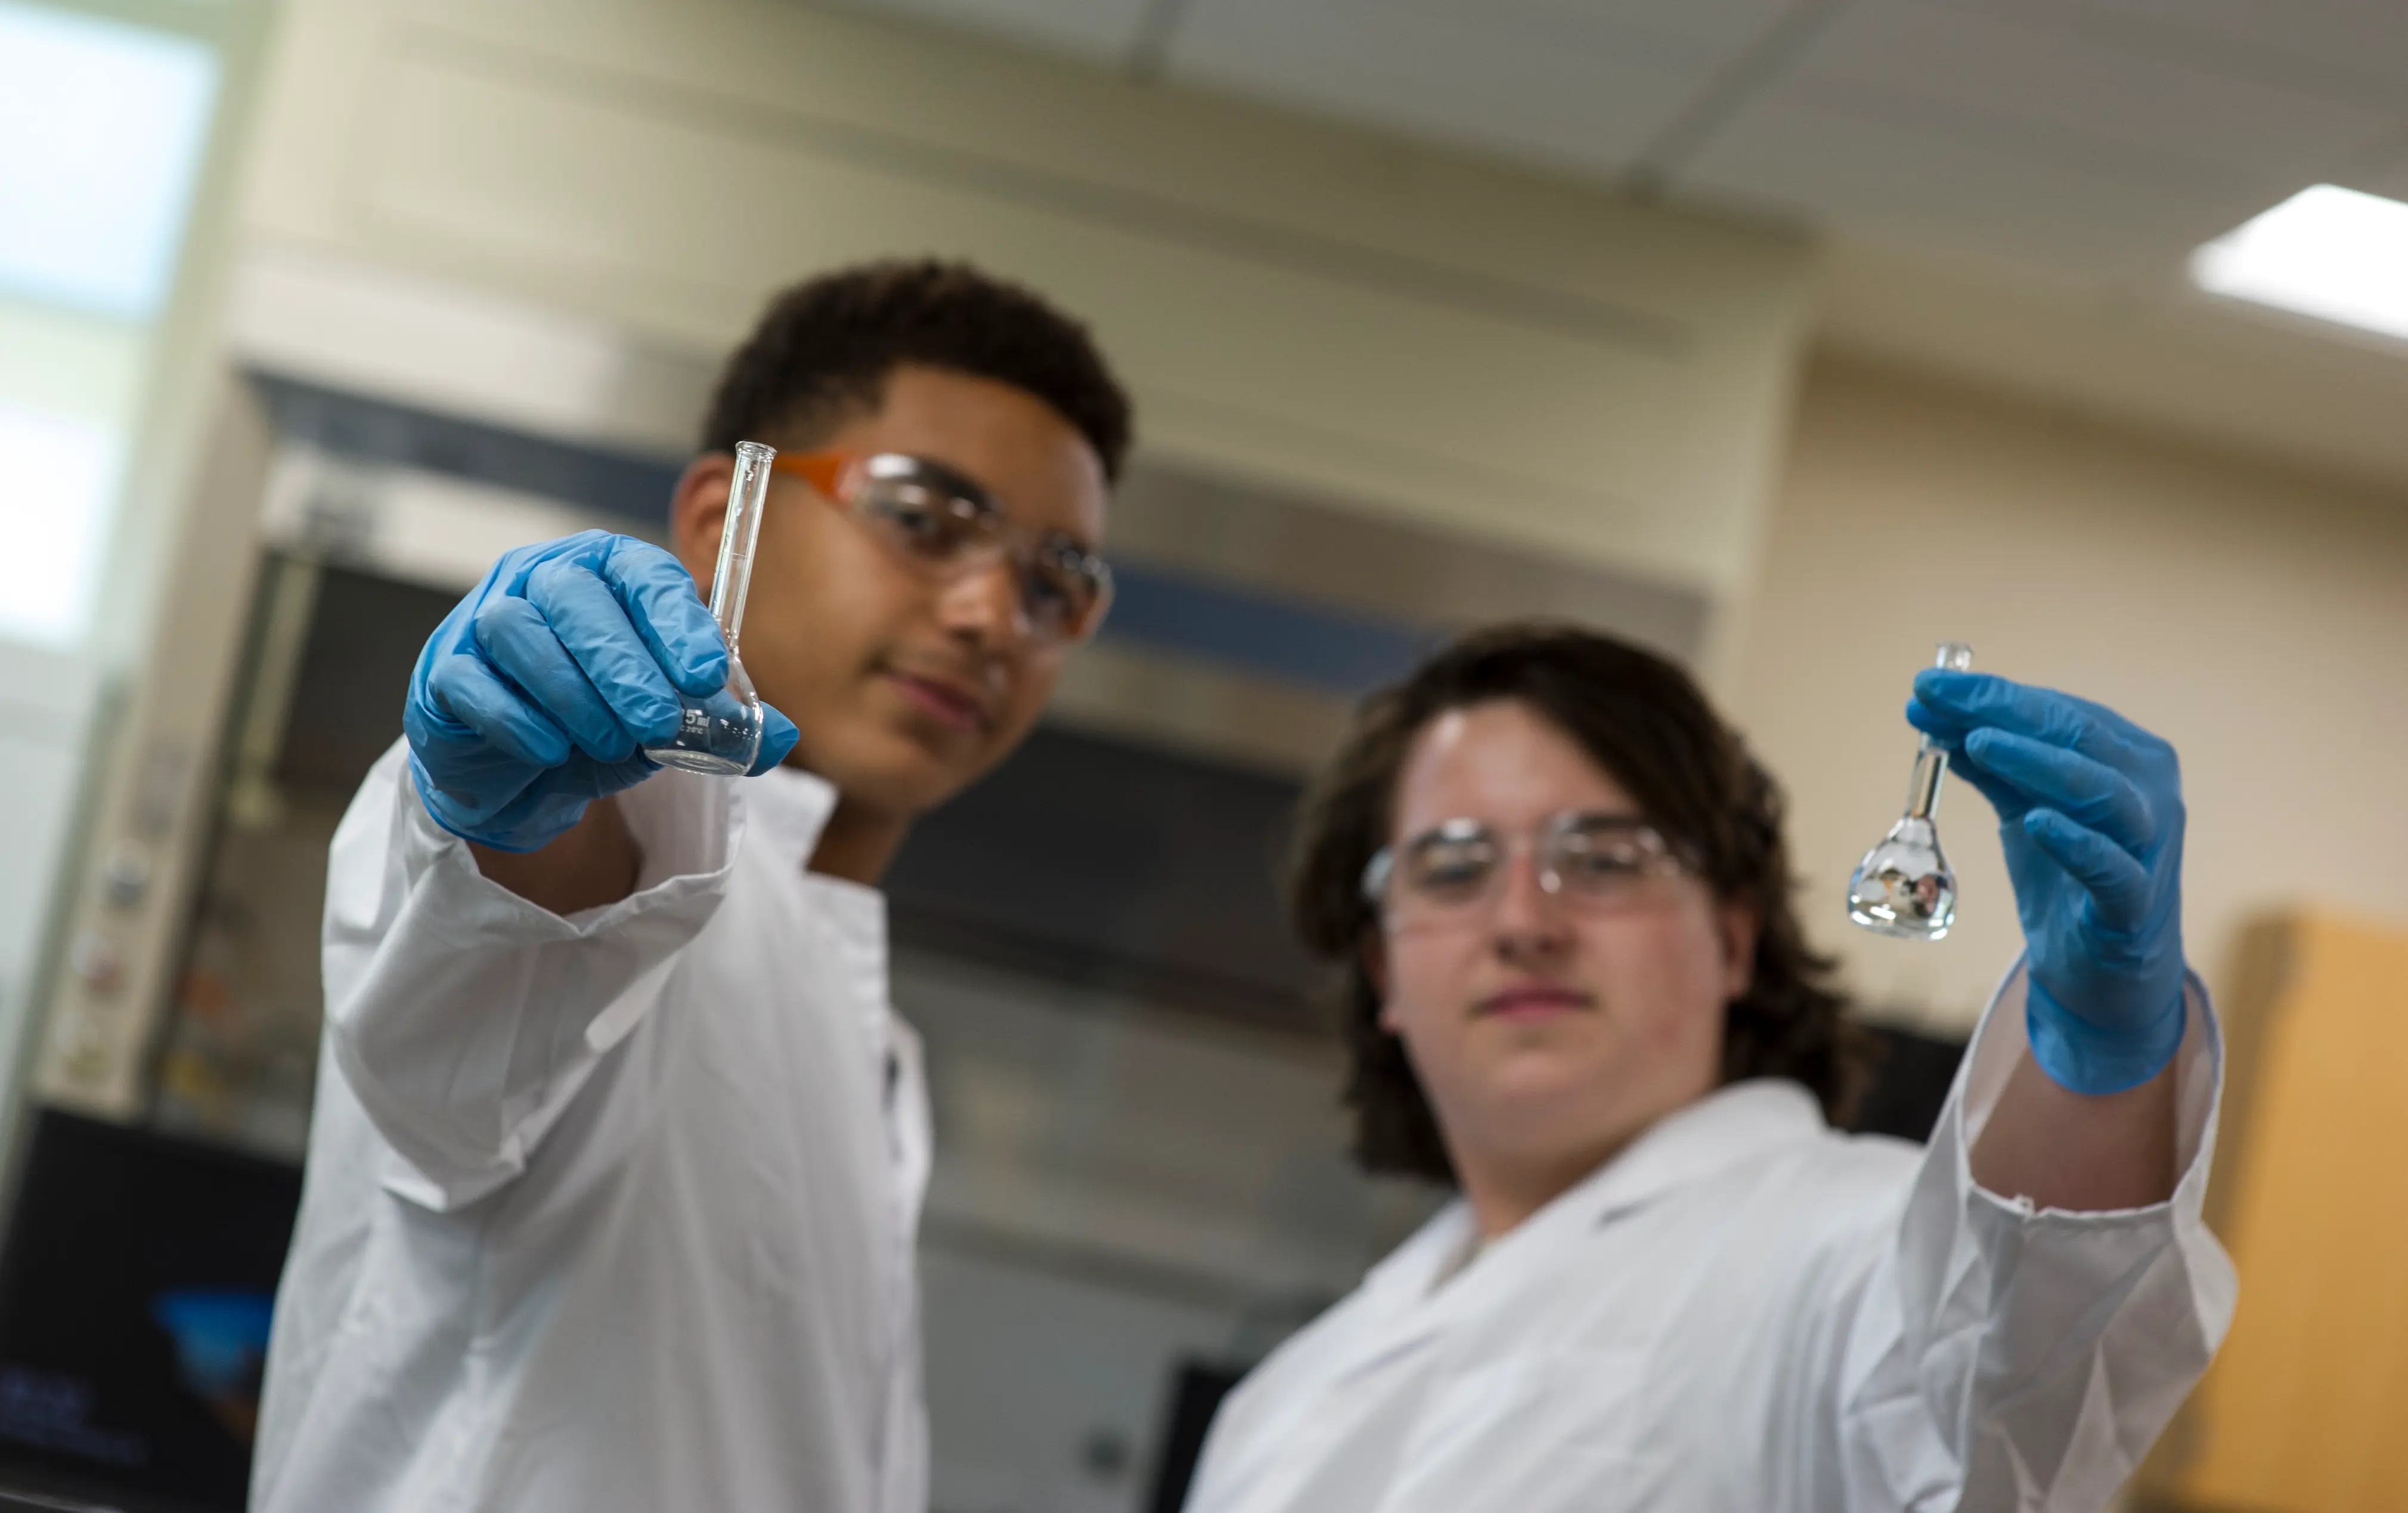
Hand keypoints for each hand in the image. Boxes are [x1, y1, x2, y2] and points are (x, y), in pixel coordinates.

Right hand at [403, 531, 798, 851]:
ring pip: (519, 630)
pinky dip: (518, 719)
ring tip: (611, 742)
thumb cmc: (603, 720)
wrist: (529, 772)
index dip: (675, 619)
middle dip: (624, 663)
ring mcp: (482, 620)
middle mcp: (540, 580)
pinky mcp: (445, 672)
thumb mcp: (670, 722)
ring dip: (573, 693)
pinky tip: (553, 751)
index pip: (641, 572)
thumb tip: (783, 737)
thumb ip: (723, 723)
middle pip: (575, 595)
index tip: (707, 673)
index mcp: (606, 573)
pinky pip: (473, 682)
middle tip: (659, 721)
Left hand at [1907, 670, 2185, 1094]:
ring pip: (2105, 792)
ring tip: (1982, 743)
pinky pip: (2113, 868)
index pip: (2059, 710)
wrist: (2101, 970)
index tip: (1928, 685)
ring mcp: (2151, 846)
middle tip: (1940, 697)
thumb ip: (1988, 764)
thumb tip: (1928, 712)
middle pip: (2080, 738)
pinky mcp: (2137, 903)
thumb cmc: (2066, 876)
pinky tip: (2037, 822)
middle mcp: (2150, 790)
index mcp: (2126, 756)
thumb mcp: (2023, 808)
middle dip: (2004, 712)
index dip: (1993, 695)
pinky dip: (2076, 843)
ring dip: (2040, 764)